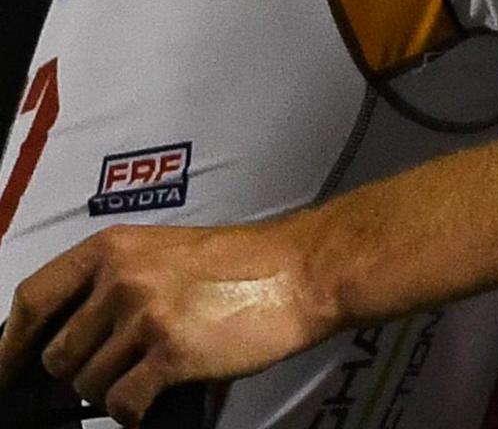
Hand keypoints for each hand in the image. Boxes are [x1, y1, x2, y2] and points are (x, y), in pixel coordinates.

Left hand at [0, 222, 333, 424]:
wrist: (305, 270)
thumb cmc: (248, 263)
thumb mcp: (167, 252)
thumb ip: (117, 282)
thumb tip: (77, 334)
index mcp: (114, 248)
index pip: (33, 299)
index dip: (12, 343)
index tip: (6, 368)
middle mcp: (122, 279)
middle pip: (60, 353)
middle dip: (82, 372)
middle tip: (117, 369)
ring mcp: (144, 317)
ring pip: (88, 384)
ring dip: (115, 390)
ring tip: (152, 374)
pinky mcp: (171, 354)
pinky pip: (123, 403)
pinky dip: (137, 410)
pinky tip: (160, 395)